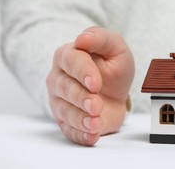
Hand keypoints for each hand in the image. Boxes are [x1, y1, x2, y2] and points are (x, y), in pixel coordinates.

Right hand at [46, 27, 134, 145]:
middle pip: (64, 88)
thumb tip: (83, 38)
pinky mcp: (66, 121)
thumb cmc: (112, 65)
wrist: (115, 90)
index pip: (71, 62)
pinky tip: (92, 136)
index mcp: (68, 56)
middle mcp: (59, 78)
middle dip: (80, 98)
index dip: (83, 72)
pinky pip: (68, 130)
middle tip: (96, 105)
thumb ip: (101, 39)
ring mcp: (60, 101)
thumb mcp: (115, 47)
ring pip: (64, 111)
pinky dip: (80, 135)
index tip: (96, 83)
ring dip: (79, 119)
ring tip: (95, 123)